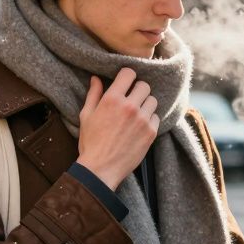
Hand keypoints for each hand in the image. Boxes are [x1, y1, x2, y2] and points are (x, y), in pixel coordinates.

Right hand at [77, 67, 158, 188]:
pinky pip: (156, 117)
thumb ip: (93, 95)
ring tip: (136, 113)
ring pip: (152, 100)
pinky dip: (150, 119)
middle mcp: (130, 107)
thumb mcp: (86, 116)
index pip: (129, 73)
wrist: (100, 169)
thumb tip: (96, 79)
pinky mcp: (151, 133)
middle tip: (131, 99)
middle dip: (138, 90)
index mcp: (112, 99)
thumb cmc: (90, 143)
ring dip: (145, 104)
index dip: (127, 76)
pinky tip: (140, 126)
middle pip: (144, 85)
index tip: (126, 83)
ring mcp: (142, 120)